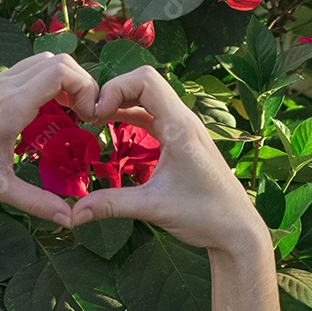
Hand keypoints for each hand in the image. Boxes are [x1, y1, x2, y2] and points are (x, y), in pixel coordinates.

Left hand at [0, 52, 100, 227]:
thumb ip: (35, 201)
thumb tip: (69, 220)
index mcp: (11, 106)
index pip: (61, 72)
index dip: (85, 87)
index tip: (89, 116)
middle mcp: (6, 86)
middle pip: (58, 60)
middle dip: (81, 83)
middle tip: (84, 115)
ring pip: (43, 61)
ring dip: (63, 81)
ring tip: (68, 112)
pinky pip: (27, 71)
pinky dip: (45, 83)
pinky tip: (43, 113)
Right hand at [71, 66, 268, 252]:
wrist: (237, 229)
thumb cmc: (205, 215)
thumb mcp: (152, 207)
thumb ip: (111, 205)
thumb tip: (74, 214)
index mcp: (179, 127)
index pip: (145, 80)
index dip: (114, 89)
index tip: (95, 115)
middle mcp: (184, 120)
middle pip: (144, 82)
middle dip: (114, 91)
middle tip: (91, 116)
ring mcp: (184, 128)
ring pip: (149, 97)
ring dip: (121, 102)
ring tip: (96, 120)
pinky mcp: (182, 140)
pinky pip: (153, 114)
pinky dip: (131, 115)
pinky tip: (114, 129)